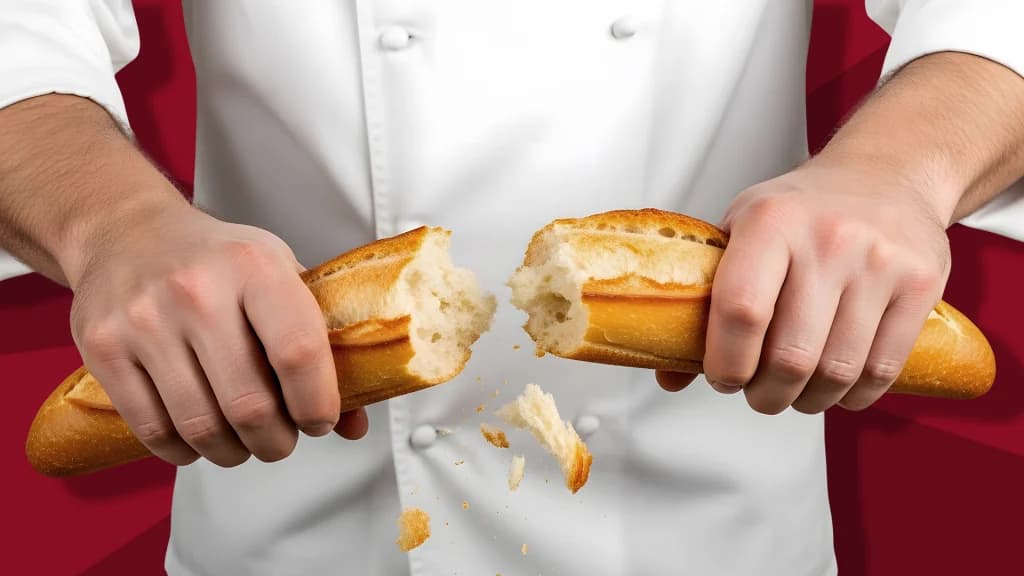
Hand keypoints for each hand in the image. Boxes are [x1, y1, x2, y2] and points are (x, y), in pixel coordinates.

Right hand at [67, 200, 366, 468]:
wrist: (127, 231)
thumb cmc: (217, 259)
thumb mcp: (280, 276)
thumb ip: (322, 343)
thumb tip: (353, 423)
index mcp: (254, 266)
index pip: (298, 352)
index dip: (317, 403)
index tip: (321, 420)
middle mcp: (197, 290)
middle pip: (249, 404)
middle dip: (275, 442)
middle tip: (280, 440)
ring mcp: (145, 320)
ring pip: (200, 426)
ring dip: (232, 452)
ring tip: (243, 443)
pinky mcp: (104, 347)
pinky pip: (152, 428)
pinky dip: (183, 450)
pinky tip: (197, 439)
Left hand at [658, 160, 950, 413]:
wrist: (885, 173)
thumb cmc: (800, 210)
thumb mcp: (740, 232)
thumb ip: (703, 300)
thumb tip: (670, 375)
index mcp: (769, 222)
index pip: (740, 310)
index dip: (725, 362)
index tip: (722, 378)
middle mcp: (827, 238)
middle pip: (791, 356)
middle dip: (766, 395)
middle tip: (759, 394)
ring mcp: (879, 261)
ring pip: (837, 371)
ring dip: (808, 401)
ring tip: (795, 392)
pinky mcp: (921, 283)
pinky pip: (883, 369)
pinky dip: (853, 395)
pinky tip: (837, 386)